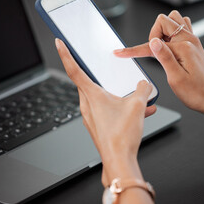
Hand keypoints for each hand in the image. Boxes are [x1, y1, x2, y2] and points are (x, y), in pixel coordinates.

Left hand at [55, 38, 155, 185]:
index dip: (66, 54)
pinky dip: (122, 108)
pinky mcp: (99, 126)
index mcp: (92, 95)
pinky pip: (109, 110)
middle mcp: (88, 105)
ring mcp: (92, 116)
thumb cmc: (122, 135)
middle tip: (109, 71)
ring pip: (104, 98)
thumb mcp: (137, 106)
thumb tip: (144, 85)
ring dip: (120, 96)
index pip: (74, 69)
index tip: (59, 43)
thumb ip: (143, 90)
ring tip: (138, 98)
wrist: (119, 161)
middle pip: (91, 82)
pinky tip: (140, 112)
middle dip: (104, 77)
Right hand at [114, 10, 203, 114]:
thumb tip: (153, 41)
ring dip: (162, 31)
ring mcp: (192, 40)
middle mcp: (189, 40)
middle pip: (163, 20)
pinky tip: (169, 46)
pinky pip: (181, 26)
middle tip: (155, 53)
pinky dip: (171, 32)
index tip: (121, 52)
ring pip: (173, 19)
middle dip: (153, 34)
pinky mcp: (193, 44)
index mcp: (183, 48)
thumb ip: (164, 57)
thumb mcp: (176, 79)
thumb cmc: (196, 93)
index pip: (152, 45)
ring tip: (162, 49)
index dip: (134, 50)